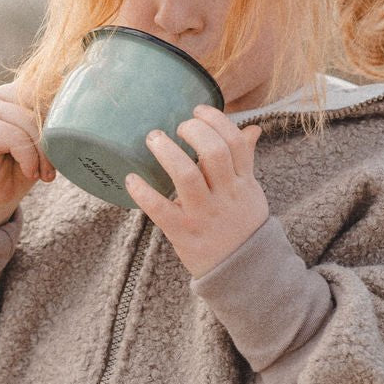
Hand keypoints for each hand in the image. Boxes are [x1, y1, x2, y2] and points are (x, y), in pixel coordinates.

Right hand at [0, 80, 55, 232]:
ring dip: (43, 154)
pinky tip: (29, 173)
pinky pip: (17, 137)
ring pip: (31, 122)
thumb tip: (79, 110)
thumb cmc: (17, 171)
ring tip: (44, 174)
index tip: (70, 144)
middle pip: (40, 104)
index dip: (63, 116)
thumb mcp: (41, 143)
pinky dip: (29, 159)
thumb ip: (52, 122)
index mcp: (15, 93)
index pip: (48, 90)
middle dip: (55, 137)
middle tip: (54, 167)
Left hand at [124, 103, 267, 277]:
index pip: (235, 142)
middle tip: (177, 126)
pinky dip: (142, 192)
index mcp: (243, 182)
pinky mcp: (183, 232)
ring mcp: (204, 214)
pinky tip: (131, 178)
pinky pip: (160, 208)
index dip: (216, 120)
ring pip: (186, 175)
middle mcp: (225, 195)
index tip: (198, 110)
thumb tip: (252, 129)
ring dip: (166, 152)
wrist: (244, 273)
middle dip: (192, 130)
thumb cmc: (242, 225)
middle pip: (213, 152)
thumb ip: (246, 160)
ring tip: (153, 139)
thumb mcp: (251, 191)